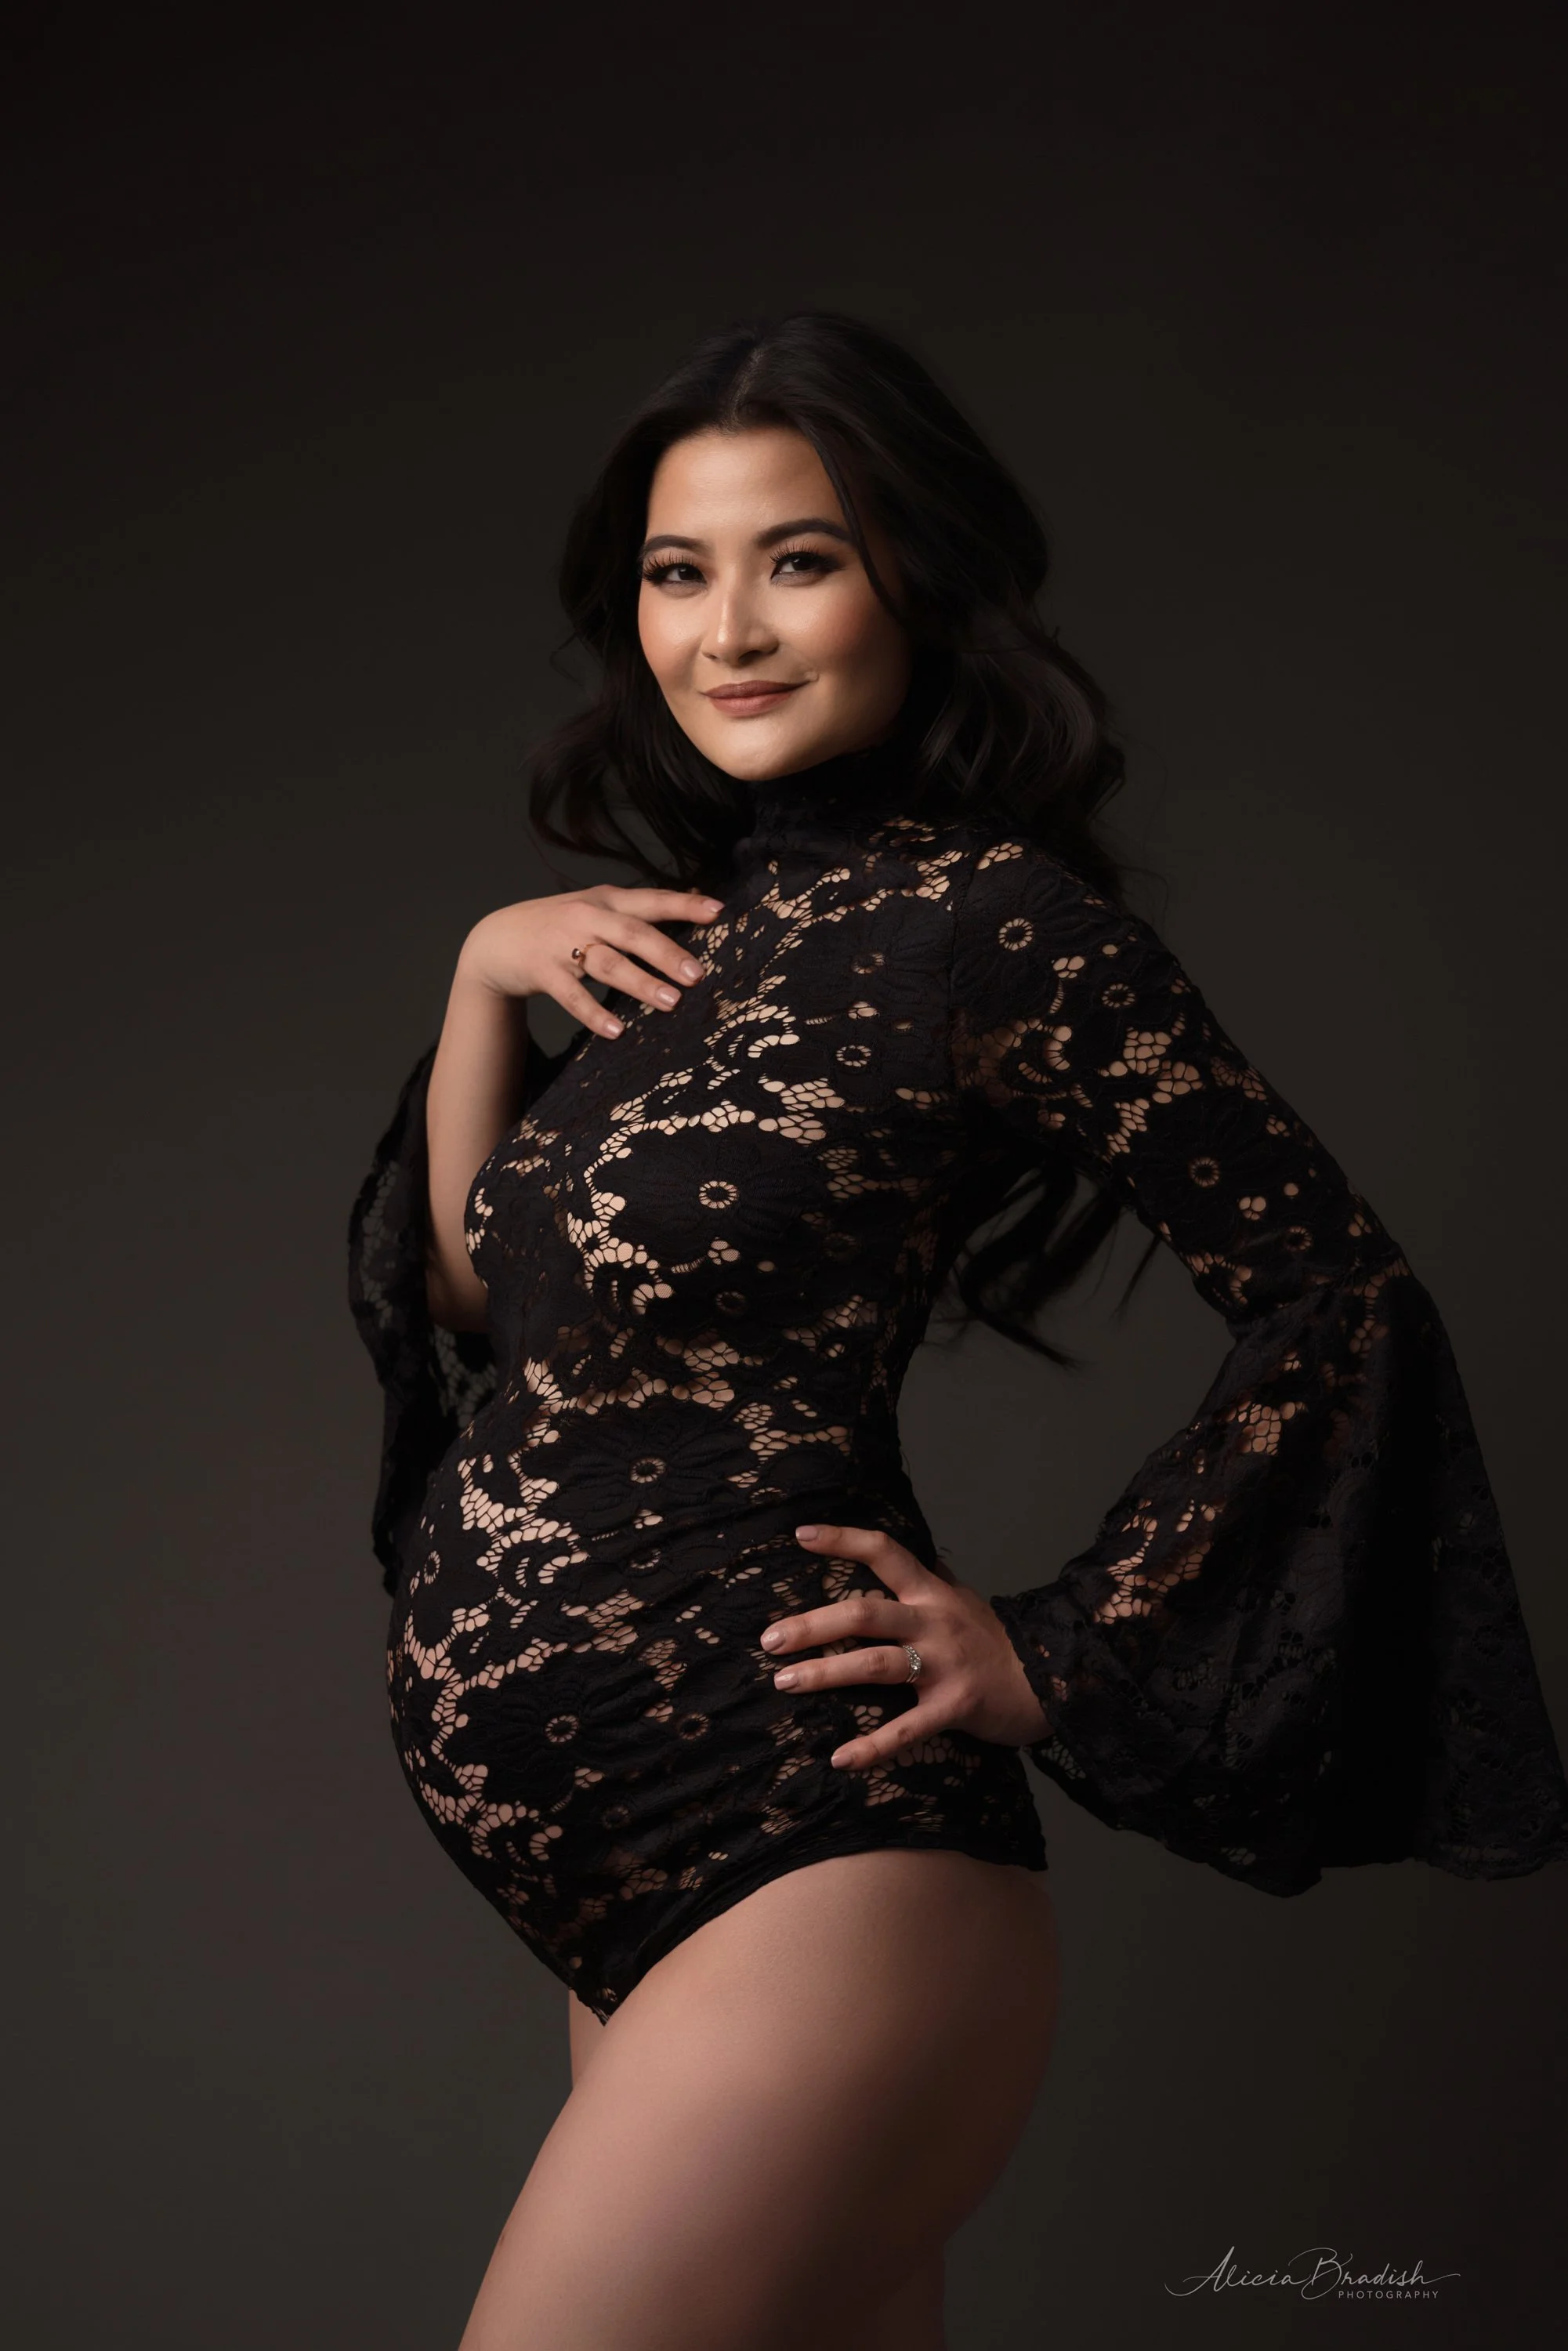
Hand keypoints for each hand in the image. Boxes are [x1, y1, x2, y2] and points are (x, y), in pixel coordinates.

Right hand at [459, 882, 726, 1037]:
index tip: (718, 911)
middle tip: (697, 974)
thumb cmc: (560, 926)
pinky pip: (572, 996)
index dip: (684, 904)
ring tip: (671, 1002)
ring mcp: (564, 945)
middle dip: (666, 953)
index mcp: (606, 900)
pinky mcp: (544, 972)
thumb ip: (634, 914)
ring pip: (607, 963)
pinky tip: (616, 1030)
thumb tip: (694, 911)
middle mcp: (587, 917)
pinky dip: (594, 1013)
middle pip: (632, 933)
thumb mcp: (595, 909)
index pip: (651, 900)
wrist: (496, 939)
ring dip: (640, 983)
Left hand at [759, 1522, 1051, 1769]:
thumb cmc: (995, 1642)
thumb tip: (896, 1555)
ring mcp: (943, 1665)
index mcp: (933, 1593)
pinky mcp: (955, 1707)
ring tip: (785, 1682)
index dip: (844, 1540)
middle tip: (769, 1640)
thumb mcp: (962, 1600)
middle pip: (865, 1614)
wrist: (1051, 1680)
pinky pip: (908, 1730)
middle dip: (812, 1625)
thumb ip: (929, 1580)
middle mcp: (934, 1622)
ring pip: (875, 1664)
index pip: (885, 1553)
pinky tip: (841, 1759)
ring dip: (825, 1674)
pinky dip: (873, 1747)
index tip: (802, 1535)